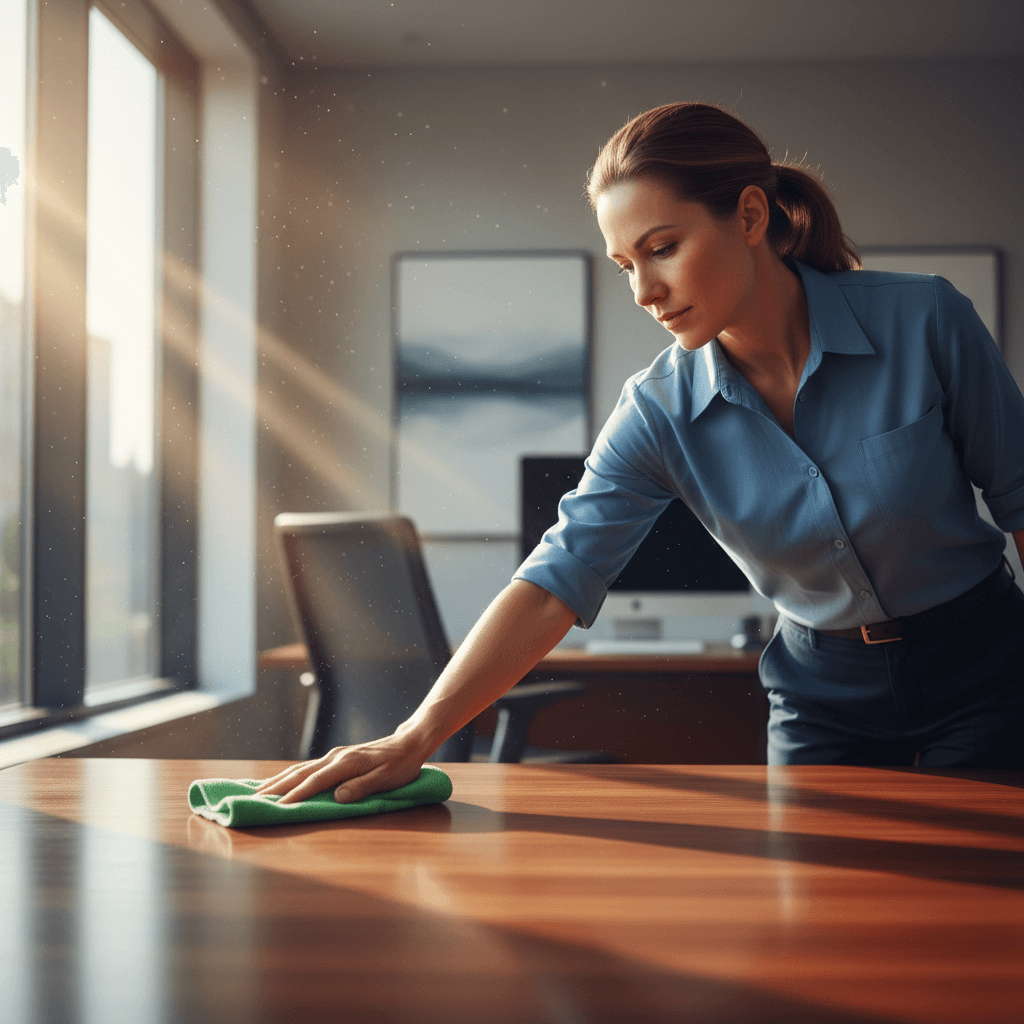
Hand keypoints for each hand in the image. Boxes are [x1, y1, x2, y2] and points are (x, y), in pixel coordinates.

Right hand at [253, 730, 429, 804]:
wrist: (408, 743)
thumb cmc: (401, 764)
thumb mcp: (387, 779)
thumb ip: (362, 788)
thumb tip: (337, 798)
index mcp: (346, 763)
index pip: (315, 782)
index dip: (296, 796)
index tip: (276, 807)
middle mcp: (336, 757)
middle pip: (299, 774)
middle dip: (275, 788)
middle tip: (253, 800)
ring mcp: (334, 756)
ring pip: (300, 769)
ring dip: (278, 781)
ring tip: (257, 792)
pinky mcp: (336, 758)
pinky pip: (307, 768)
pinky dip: (290, 776)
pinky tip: (281, 782)